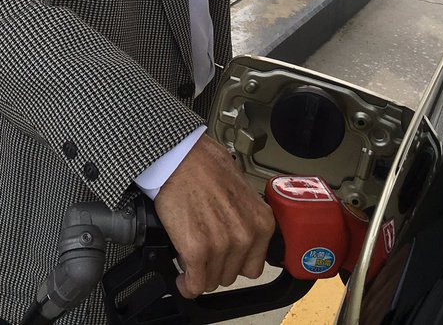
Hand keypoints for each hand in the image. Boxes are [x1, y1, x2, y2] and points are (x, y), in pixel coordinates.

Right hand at [153, 135, 275, 298]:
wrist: (180, 156)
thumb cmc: (205, 164)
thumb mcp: (241, 191)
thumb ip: (244, 217)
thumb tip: (236, 231)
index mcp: (262, 223)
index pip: (253, 267)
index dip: (233, 262)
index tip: (223, 259)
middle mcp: (246, 236)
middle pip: (231, 275)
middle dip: (215, 265)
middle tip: (202, 249)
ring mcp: (222, 245)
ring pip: (211, 281)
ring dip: (199, 273)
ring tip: (190, 255)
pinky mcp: (197, 250)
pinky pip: (194, 284)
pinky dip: (186, 285)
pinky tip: (181, 278)